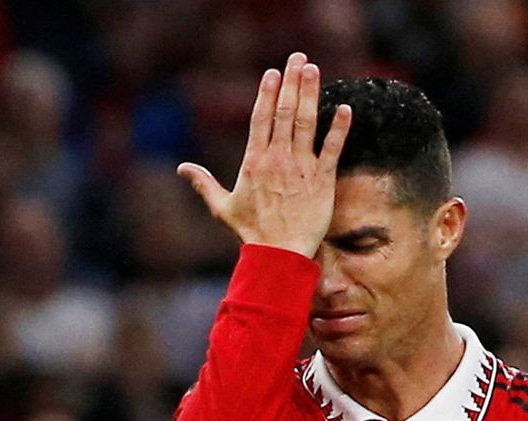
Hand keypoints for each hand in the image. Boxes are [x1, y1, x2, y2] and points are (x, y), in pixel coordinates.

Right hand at [178, 52, 351, 257]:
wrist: (279, 255)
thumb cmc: (251, 233)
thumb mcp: (222, 207)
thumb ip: (204, 183)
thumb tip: (182, 169)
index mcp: (254, 162)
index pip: (261, 119)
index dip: (267, 93)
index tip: (273, 73)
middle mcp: (278, 159)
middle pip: (285, 112)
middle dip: (291, 82)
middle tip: (298, 58)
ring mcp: (301, 168)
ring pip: (306, 123)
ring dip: (310, 94)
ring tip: (313, 70)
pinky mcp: (322, 180)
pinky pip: (332, 149)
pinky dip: (339, 129)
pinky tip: (345, 109)